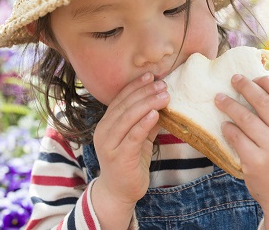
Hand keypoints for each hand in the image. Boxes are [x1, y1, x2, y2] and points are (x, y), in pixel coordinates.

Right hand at [92, 72, 168, 219]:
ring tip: (164, 95)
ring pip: (128, 117)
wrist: (119, 192)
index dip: (135, 86)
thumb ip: (147, 121)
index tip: (151, 76)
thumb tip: (162, 102)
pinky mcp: (119, 157)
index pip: (120, 99)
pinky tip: (155, 114)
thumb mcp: (139, 138)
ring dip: (147, 103)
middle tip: (162, 84)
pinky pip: (133, 136)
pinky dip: (144, 123)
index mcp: (106, 123)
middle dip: (144, 92)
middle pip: (124, 105)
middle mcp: (104, 131)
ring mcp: (109, 144)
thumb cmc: (129, 162)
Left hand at [215, 74, 268, 213]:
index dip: (268, 81)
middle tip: (233, 79)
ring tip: (219, 98)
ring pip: (245, 118)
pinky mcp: (255, 162)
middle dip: (245, 86)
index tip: (255, 77)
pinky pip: (236, 137)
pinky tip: (224, 124)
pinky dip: (228, 128)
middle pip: (263, 102)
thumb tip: (262, 86)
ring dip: (229, 105)